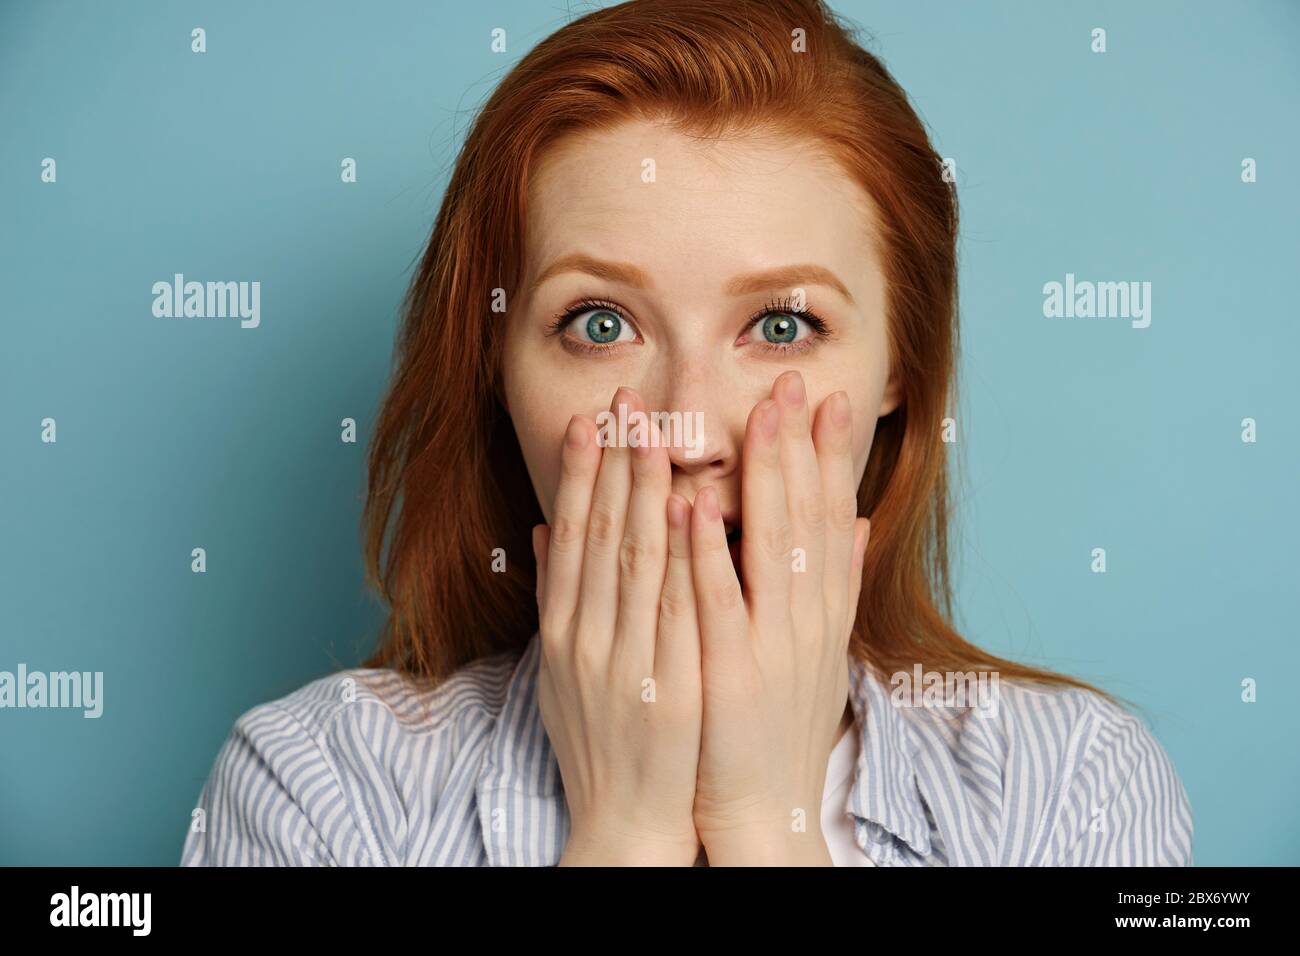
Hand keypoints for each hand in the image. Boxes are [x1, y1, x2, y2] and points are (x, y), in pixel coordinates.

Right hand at [534, 386, 703, 865]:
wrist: (625, 819)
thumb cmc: (597, 739)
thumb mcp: (559, 669)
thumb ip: (556, 597)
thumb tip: (542, 532)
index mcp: (563, 632)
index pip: (571, 539)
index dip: (579, 476)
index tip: (590, 421)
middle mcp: (588, 640)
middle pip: (601, 537)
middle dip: (613, 465)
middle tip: (625, 403)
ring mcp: (627, 664)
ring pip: (636, 563)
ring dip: (644, 493)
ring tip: (655, 433)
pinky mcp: (669, 688)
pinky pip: (676, 611)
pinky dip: (682, 558)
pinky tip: (690, 510)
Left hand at [688, 370, 869, 864]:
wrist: (763, 807)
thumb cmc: (780, 725)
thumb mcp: (821, 651)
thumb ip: (836, 583)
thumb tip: (860, 521)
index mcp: (823, 612)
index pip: (831, 517)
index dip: (830, 457)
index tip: (826, 399)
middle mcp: (807, 621)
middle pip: (807, 518)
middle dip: (800, 446)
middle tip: (793, 380)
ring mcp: (771, 645)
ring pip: (770, 547)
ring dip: (762, 478)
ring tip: (755, 416)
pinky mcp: (730, 675)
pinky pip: (716, 604)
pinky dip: (708, 554)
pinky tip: (695, 506)